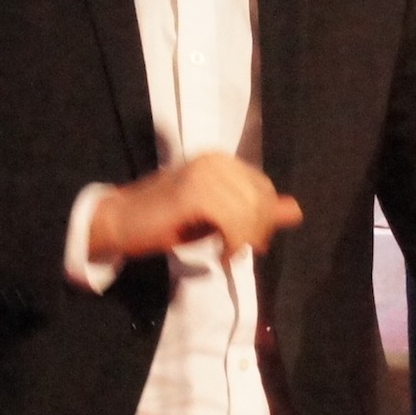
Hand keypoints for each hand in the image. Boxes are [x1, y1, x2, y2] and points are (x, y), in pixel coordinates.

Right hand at [90, 153, 301, 260]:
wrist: (120, 221)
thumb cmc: (165, 220)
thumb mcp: (216, 215)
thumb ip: (255, 211)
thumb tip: (295, 210)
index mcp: (222, 161)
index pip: (264, 187)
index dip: (264, 218)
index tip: (251, 243)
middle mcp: (216, 161)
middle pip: (260, 200)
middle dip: (256, 231)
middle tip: (238, 251)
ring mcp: (204, 175)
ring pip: (249, 212)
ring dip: (243, 240)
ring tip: (228, 253)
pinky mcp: (193, 194)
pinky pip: (232, 222)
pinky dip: (232, 242)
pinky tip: (221, 253)